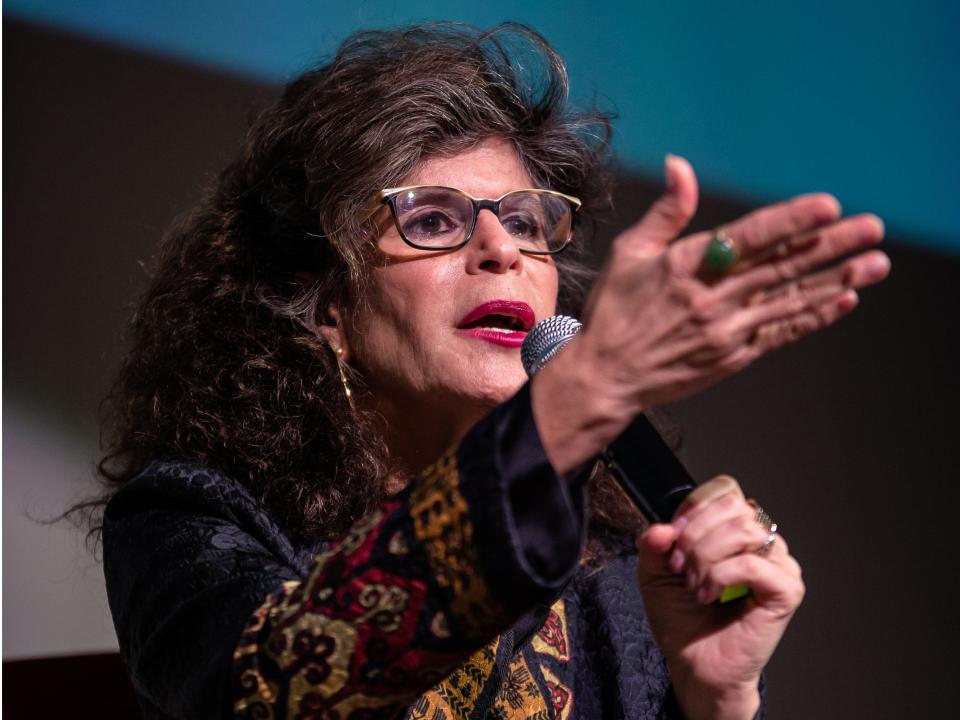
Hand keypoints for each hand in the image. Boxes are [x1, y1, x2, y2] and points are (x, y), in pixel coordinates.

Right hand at [532, 155, 888, 474]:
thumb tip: (682, 166)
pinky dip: (813, 316)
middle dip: (831, 245)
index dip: (791, 221)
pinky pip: (781, 333)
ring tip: (875, 263)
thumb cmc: (614, 312)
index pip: (749, 238)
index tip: (827, 206)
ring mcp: (725, 330)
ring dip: (836, 279)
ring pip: (790, 299)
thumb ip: (667, 211)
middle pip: (781, 266)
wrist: (606, 376)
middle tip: (871, 228)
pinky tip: (843, 300)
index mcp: (686, 266)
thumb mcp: (630, 252)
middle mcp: (711, 299)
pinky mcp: (732, 356)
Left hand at [637, 476, 803, 719]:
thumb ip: (653, 545)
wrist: (694, 664)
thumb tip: (660, 528)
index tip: (672, 537)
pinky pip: (754, 564)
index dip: (694, 508)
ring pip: (745, 531)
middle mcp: (764, 541)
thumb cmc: (682, 617)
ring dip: (707, 555)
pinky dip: (721, 575)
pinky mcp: (786, 591)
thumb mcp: (655, 572)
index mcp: (736, 529)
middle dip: (696, 534)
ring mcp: (780, 565)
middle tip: (680, 566)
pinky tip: (709, 594)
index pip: (725, 490)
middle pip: (734, 507)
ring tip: (694, 583)